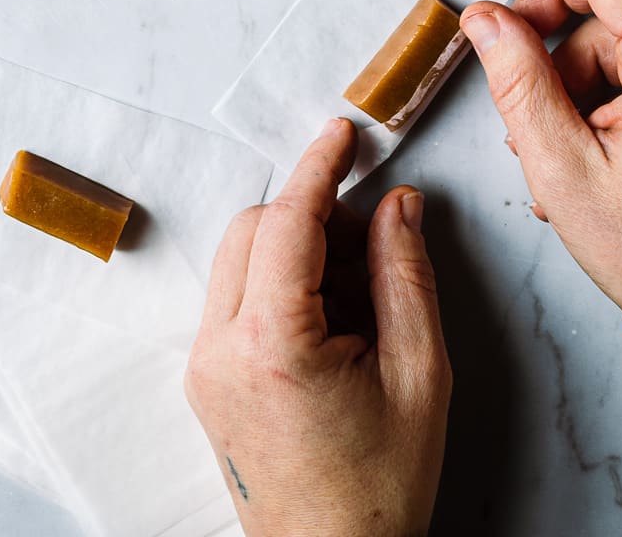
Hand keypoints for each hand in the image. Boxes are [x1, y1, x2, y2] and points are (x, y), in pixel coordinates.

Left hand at [185, 118, 449, 536]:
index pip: (288, 221)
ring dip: (294, 249)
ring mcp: (203, 367)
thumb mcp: (418, 376)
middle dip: (313, 216)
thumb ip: (405, 276)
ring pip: (239, 258)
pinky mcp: (204, 380)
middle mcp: (219, 350)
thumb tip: (398, 202)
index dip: (319, 167)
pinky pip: (234, 297)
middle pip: (255, 228)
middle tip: (373, 240)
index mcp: (272, 346)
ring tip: (357, 296)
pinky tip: (329, 322)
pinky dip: (277, 285)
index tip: (342, 133)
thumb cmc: (381, 489)